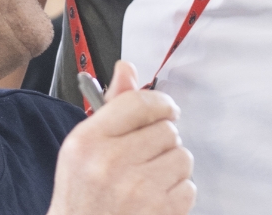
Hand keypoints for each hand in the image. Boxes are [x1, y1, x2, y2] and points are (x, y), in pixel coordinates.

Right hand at [47, 61, 195, 214]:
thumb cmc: (82, 198)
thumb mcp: (82, 151)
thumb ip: (110, 108)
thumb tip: (127, 69)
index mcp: (88, 142)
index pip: (139, 102)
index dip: (159, 103)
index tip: (163, 110)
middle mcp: (111, 163)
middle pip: (166, 129)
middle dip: (161, 142)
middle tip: (143, 158)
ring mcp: (138, 190)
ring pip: (182, 156)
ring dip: (171, 167)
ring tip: (148, 181)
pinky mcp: (161, 212)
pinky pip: (189, 187)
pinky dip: (177, 194)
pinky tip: (155, 200)